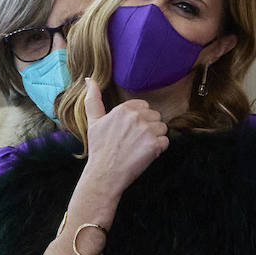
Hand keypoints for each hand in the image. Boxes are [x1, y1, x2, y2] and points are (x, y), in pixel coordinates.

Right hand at [81, 79, 168, 196]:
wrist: (104, 174)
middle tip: (134, 142)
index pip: (144, 106)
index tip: (129, 131)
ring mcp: (146, 130)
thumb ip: (93, 99)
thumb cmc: (99, 149)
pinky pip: (166, 142)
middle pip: (155, 116)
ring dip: (155, 138)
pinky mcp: (155, 145)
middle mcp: (136, 117)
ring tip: (139, 148)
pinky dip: (159, 149)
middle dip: (149, 128)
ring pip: (162, 128)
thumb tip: (90, 80)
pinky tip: (145, 155)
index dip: (140, 120)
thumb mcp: (93, 121)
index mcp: (124, 109)